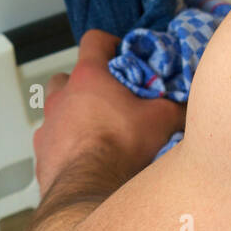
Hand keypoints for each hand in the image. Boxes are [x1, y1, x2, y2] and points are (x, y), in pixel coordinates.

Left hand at [33, 29, 186, 197]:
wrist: (89, 190)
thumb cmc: (123, 146)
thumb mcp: (162, 120)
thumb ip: (176, 106)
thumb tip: (190, 104)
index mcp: (88, 76)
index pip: (94, 40)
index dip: (110, 44)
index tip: (124, 57)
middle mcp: (61, 95)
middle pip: (68, 75)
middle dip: (86, 83)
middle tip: (110, 100)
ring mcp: (47, 124)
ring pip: (56, 108)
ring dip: (73, 114)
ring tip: (97, 131)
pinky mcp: (41, 152)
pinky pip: (53, 139)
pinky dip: (66, 144)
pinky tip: (85, 158)